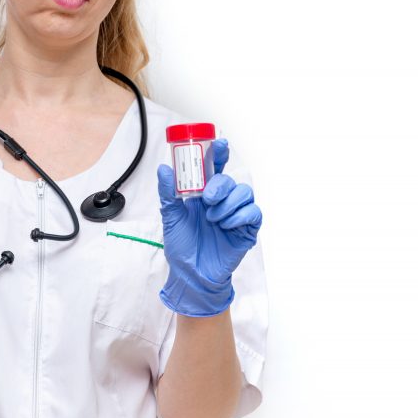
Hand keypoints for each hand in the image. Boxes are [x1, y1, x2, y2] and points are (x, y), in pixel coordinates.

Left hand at [156, 138, 262, 316]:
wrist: (191, 274)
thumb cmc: (182, 246)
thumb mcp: (171, 217)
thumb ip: (169, 193)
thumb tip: (164, 168)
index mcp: (204, 195)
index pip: (216, 168)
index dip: (219, 154)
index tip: (219, 143)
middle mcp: (222, 201)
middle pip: (230, 180)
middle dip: (220, 186)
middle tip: (207, 199)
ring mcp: (236, 215)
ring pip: (244, 193)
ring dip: (228, 203)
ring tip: (213, 219)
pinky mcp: (247, 229)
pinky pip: (253, 212)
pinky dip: (240, 215)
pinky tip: (226, 225)